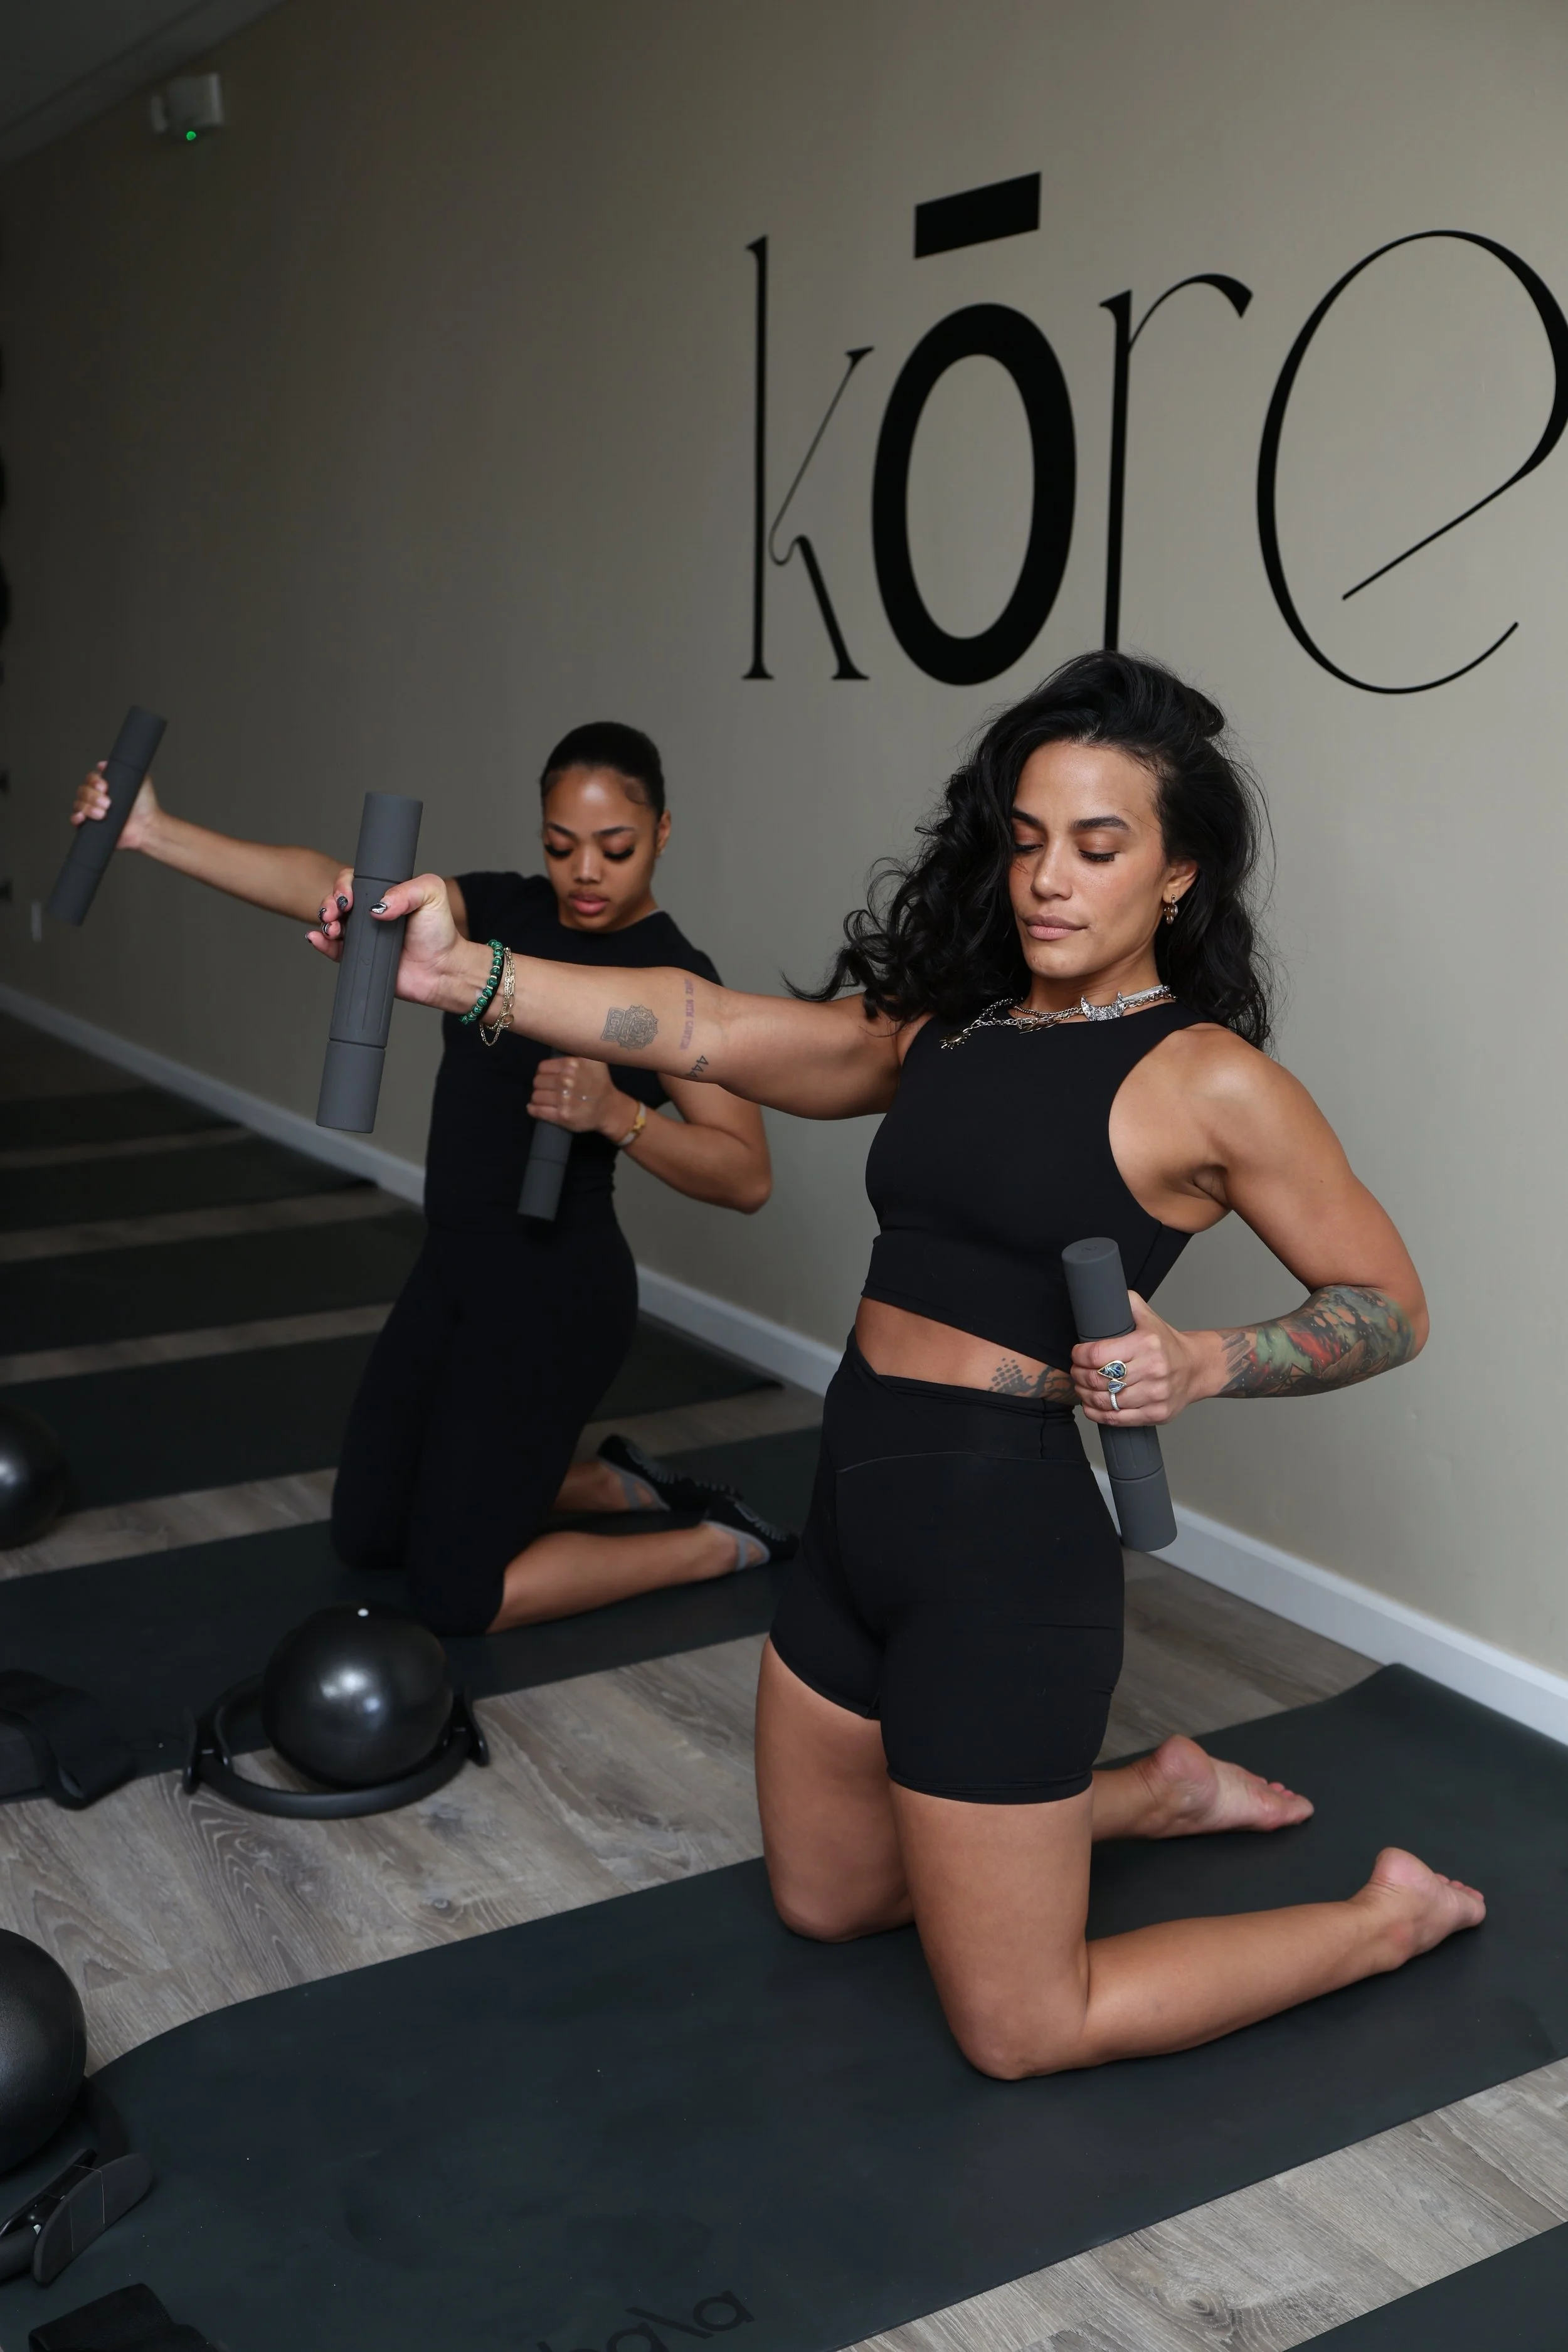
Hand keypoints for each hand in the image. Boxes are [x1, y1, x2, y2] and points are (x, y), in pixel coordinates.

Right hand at [72, 763, 158, 850]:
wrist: (147, 826)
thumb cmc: (145, 805)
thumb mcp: (138, 780)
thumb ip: (124, 769)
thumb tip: (103, 764)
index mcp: (104, 787)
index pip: (90, 779)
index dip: (94, 782)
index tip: (105, 787)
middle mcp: (96, 798)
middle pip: (82, 791)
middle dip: (93, 796)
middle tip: (108, 803)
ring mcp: (92, 812)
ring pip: (79, 804)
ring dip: (89, 808)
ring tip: (103, 814)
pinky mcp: (90, 826)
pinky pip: (75, 820)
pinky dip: (76, 817)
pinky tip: (83, 817)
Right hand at [306, 870, 470, 1007]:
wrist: (442, 969)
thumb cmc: (439, 931)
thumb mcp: (431, 895)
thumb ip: (407, 890)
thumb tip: (378, 905)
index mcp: (383, 894)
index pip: (354, 882)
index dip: (345, 886)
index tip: (348, 896)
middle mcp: (369, 913)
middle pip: (338, 902)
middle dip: (329, 903)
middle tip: (335, 911)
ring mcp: (362, 936)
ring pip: (332, 924)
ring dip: (324, 923)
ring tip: (332, 928)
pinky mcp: (358, 958)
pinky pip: (333, 950)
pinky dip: (321, 944)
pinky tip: (317, 939)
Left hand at [530, 1057, 629, 1137]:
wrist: (609, 1109)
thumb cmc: (599, 1083)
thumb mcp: (594, 1060)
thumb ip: (579, 1048)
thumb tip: (561, 1037)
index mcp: (572, 1065)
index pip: (542, 1067)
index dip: (544, 1073)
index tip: (550, 1077)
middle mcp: (567, 1081)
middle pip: (537, 1081)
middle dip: (541, 1085)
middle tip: (549, 1089)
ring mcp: (564, 1099)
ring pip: (536, 1096)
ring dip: (538, 1098)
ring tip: (546, 1098)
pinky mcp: (562, 1116)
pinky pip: (537, 1110)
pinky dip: (533, 1109)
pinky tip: (534, 1107)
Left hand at [1071, 1293, 1203, 1424]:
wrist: (1197, 1368)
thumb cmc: (1167, 1344)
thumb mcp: (1149, 1318)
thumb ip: (1128, 1302)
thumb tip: (1106, 1291)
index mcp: (1146, 1344)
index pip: (1097, 1354)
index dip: (1079, 1356)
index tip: (1076, 1354)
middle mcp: (1152, 1370)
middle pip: (1098, 1379)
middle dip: (1079, 1376)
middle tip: (1076, 1372)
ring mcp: (1155, 1395)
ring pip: (1106, 1401)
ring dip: (1085, 1395)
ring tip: (1082, 1388)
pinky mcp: (1157, 1414)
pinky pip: (1117, 1419)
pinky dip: (1097, 1414)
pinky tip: (1091, 1406)